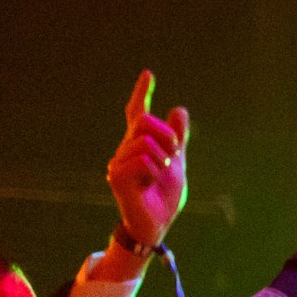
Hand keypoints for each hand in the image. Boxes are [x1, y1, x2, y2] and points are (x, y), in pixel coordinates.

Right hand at [105, 70, 190, 251]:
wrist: (158, 223)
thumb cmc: (164, 196)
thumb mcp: (177, 162)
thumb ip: (178, 138)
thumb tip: (179, 110)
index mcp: (139, 145)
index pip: (136, 113)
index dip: (142, 93)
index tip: (148, 74)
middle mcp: (124, 150)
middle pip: (146, 122)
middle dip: (168, 136)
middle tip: (173, 157)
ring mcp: (118, 163)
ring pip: (146, 142)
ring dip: (163, 158)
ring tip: (159, 174)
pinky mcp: (117, 177)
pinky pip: (143, 161)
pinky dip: (155, 172)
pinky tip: (149, 185)